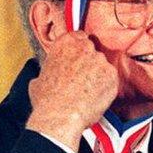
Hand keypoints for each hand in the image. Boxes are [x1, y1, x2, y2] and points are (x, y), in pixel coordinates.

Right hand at [26, 31, 117, 151]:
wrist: (60, 116)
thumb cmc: (47, 99)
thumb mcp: (40, 77)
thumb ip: (51, 68)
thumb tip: (49, 73)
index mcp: (65, 43)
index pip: (79, 36)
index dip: (80, 48)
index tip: (78, 57)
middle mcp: (85, 47)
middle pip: (93, 51)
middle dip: (89, 63)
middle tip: (82, 78)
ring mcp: (101, 60)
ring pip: (102, 66)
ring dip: (98, 75)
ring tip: (87, 91)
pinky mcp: (112, 75)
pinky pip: (111, 79)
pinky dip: (106, 87)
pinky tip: (94, 96)